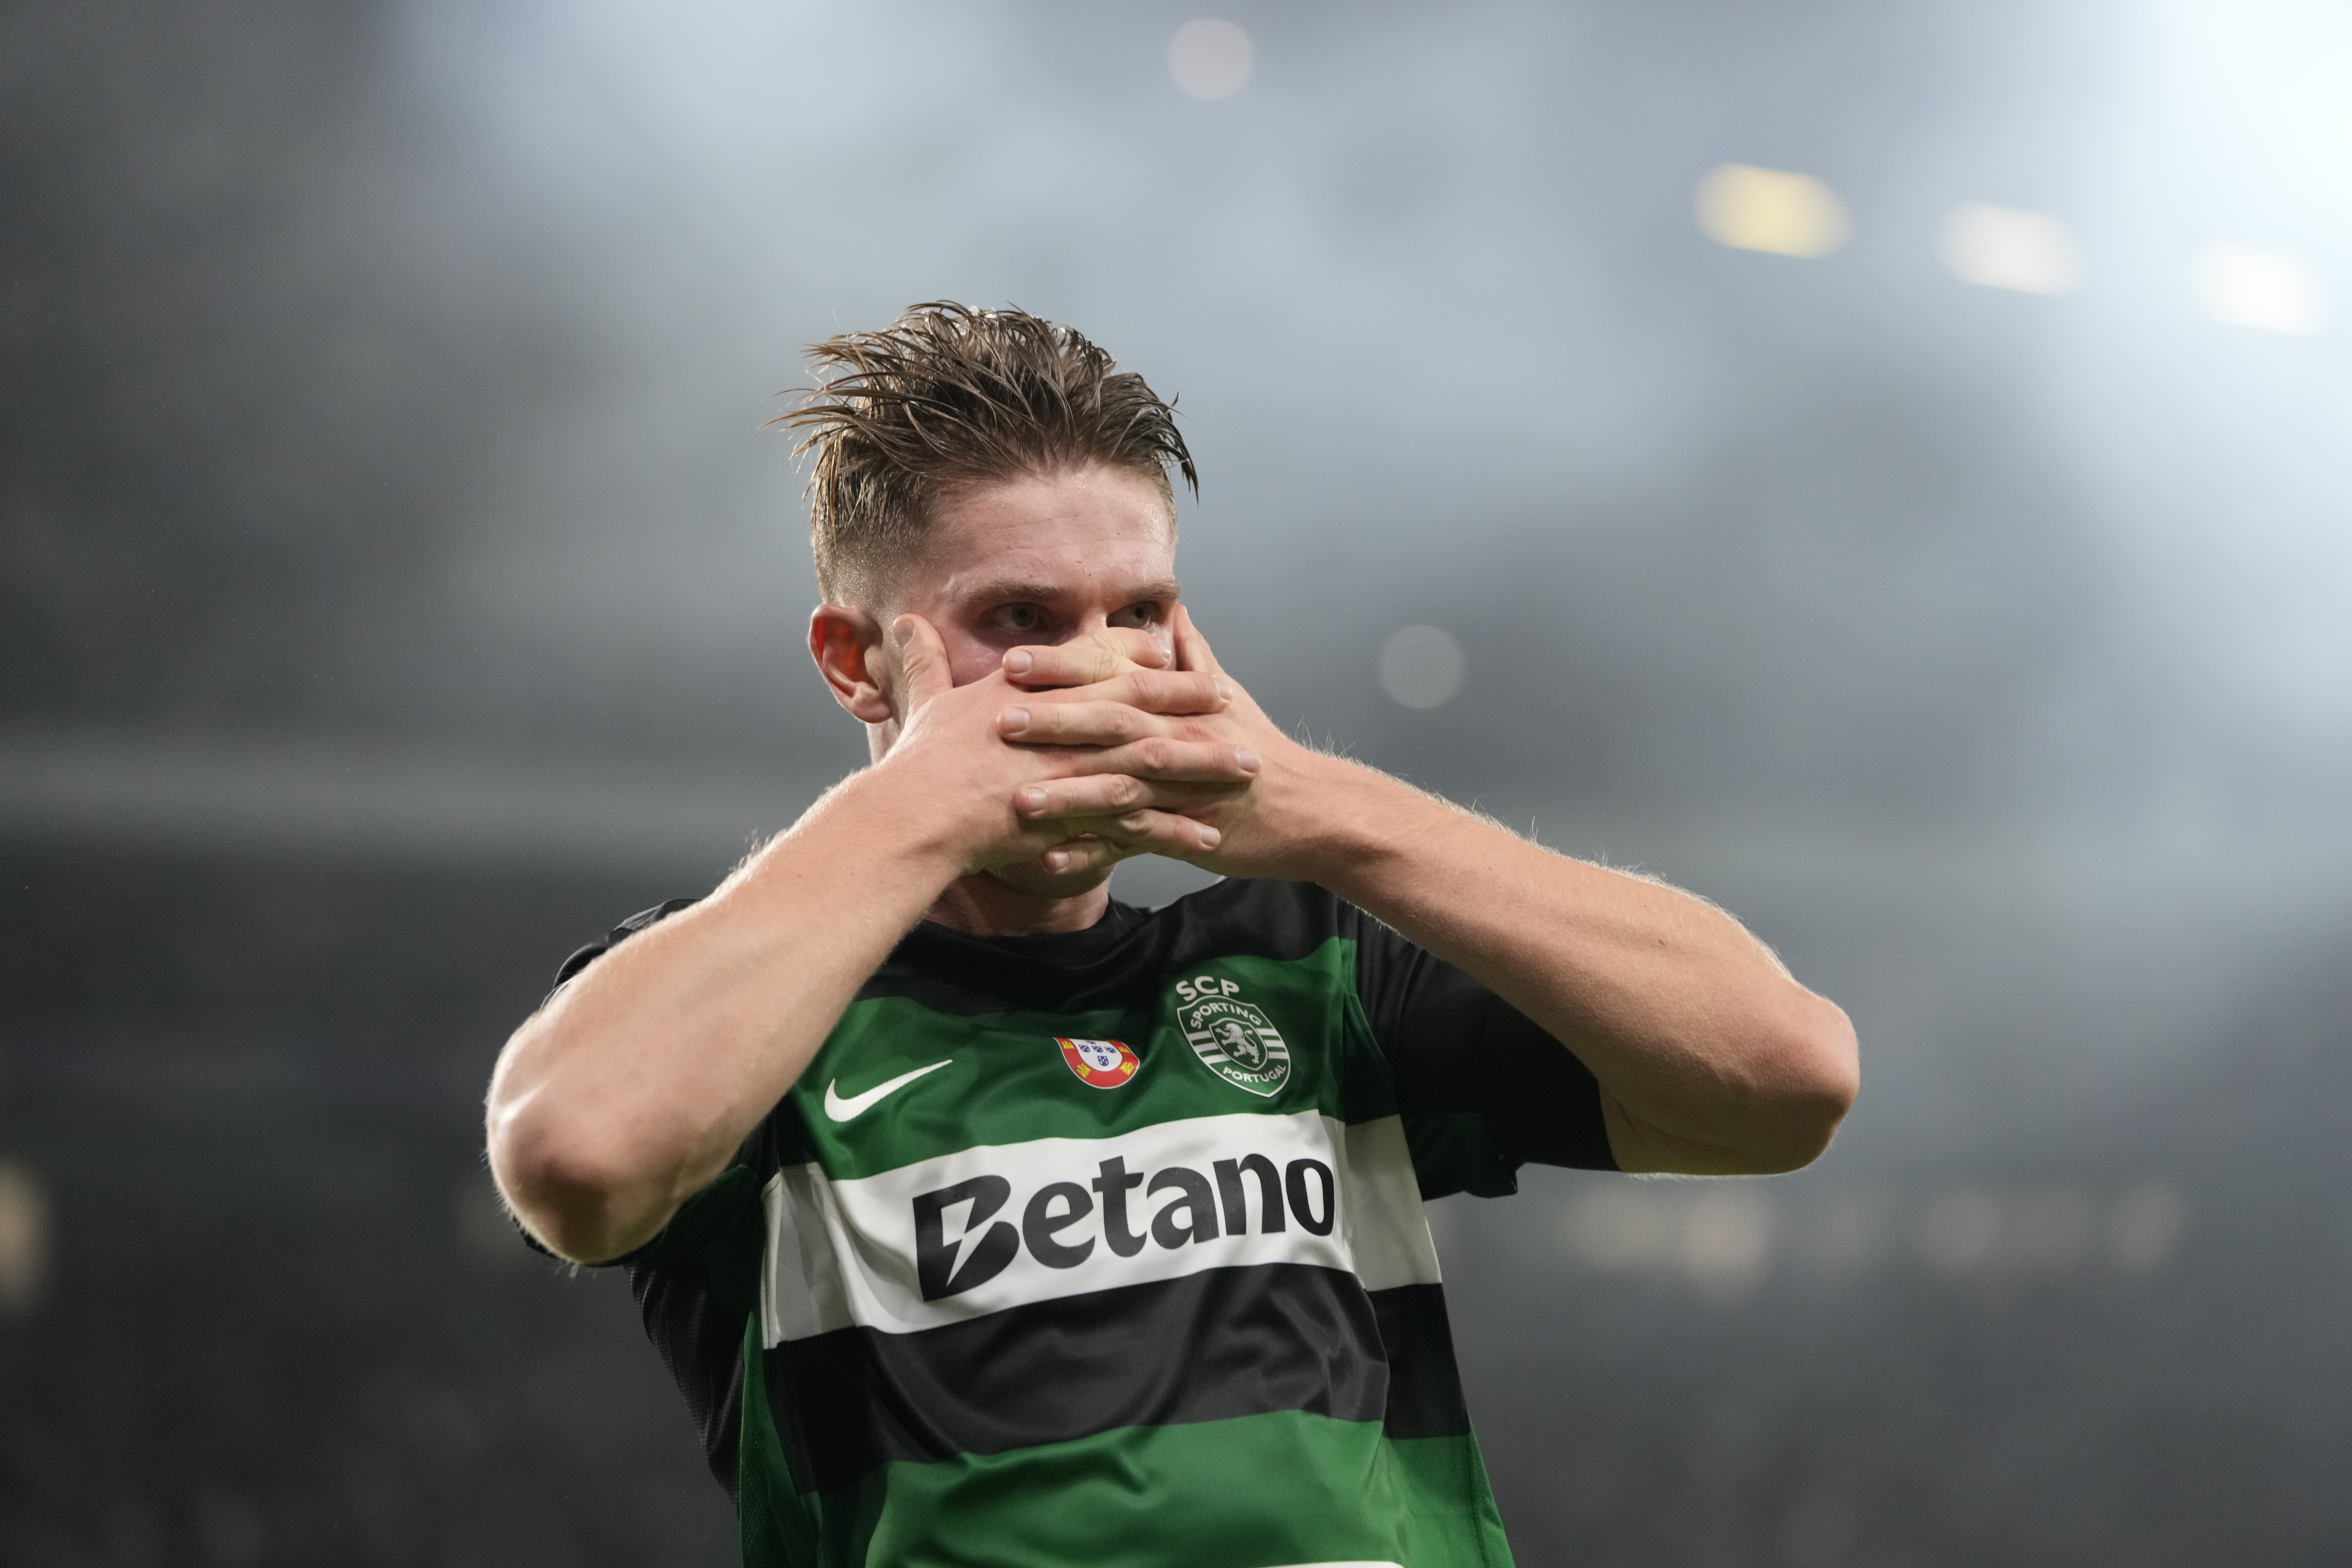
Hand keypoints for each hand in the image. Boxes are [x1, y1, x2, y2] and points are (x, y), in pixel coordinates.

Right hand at [879, 615, 1250, 876]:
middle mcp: (1066, 723)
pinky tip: (1212, 835)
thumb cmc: (922, 760)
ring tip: (1247, 768)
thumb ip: (925, 660)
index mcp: (1037, 689)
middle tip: (1232, 700)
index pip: (1102, 659)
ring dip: (1204, 765)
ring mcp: (1078, 769)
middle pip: (1144, 704)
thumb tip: (905, 622)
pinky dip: (1178, 828)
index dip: (1141, 653)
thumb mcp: (925, 700)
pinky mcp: (1083, 817)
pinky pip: (1142, 823)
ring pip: (1157, 761)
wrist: (919, 814)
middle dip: (1192, 701)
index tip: (1174, 649)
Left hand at [998, 607, 1347, 880]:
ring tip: (1016, 801)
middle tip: (999, 720)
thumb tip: (1174, 608)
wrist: (1307, 807)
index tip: (1013, 663)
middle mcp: (1175, 736)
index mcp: (1176, 700)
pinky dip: (1093, 854)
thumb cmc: (1258, 748)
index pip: (1113, 673)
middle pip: (1110, 722)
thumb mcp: (1226, 693)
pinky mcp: (1184, 832)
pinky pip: (1132, 844)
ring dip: (1066, 794)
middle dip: (1054, 720)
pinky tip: (1050, 861)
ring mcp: (1180, 787)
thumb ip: (1191, 653)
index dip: (1063, 667)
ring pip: (1117, 787)